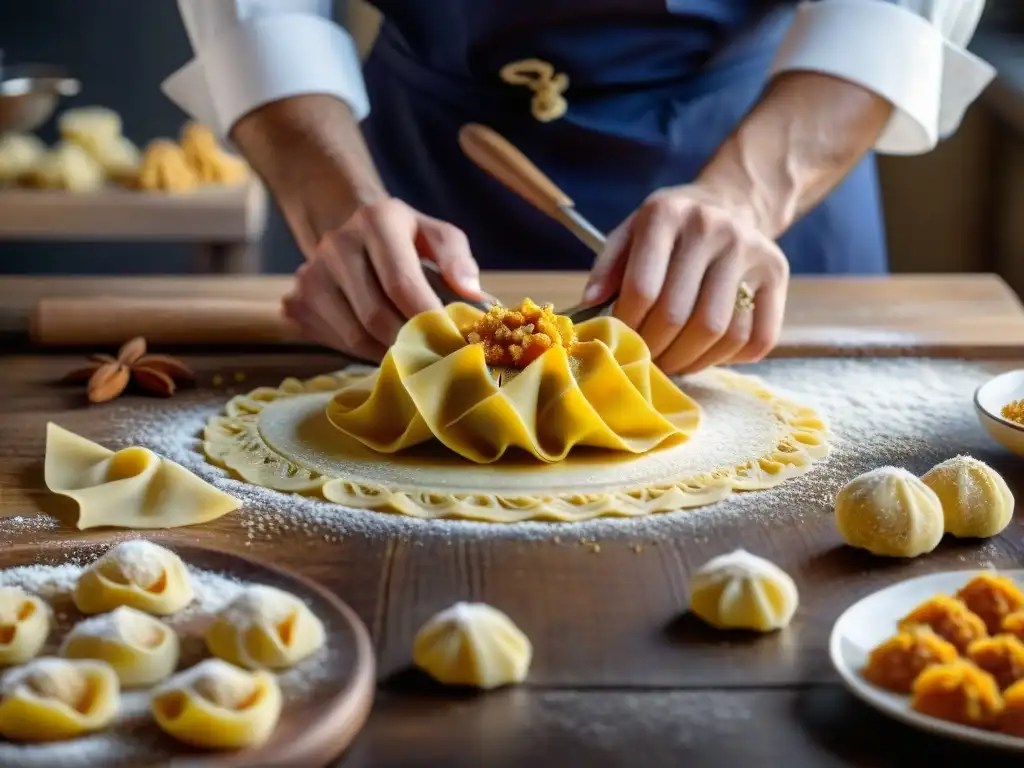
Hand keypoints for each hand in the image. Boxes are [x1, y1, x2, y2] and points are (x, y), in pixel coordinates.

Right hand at [282, 198, 481, 359]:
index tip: (451, 343)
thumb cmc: (404, 240)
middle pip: (375, 316)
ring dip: (388, 353)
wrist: (345, 229)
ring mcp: (309, 275)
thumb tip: (470, 293)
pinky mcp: (296, 303)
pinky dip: (363, 352)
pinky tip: (381, 343)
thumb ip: (457, 259)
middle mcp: (335, 244)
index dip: (427, 319)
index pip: (401, 282)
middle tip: (436, 358)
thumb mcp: (436, 235)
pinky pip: (334, 343)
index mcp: (376, 220)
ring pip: (354, 336)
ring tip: (412, 353)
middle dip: (410, 343)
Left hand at [582, 185, 789, 373]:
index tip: (620, 343)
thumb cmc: (669, 230)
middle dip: (656, 351)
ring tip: (674, 364)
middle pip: (679, 315)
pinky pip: (758, 337)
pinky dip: (731, 359)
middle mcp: (712, 227)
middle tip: (646, 363)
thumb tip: (590, 306)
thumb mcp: (630, 233)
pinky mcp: (777, 272)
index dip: (627, 327)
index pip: (642, 288)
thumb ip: (607, 268)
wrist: (730, 202)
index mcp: (666, 214)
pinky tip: (709, 354)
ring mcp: (750, 250)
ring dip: (691, 361)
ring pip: (719, 331)